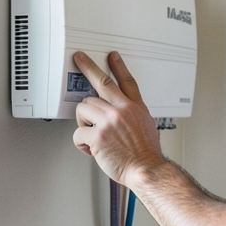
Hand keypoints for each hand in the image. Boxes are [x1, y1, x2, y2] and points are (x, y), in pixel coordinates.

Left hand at [71, 51, 165, 187]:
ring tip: (92, 134)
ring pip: (83, 108)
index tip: (112, 55)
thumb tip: (120, 113)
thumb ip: (133, 115)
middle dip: (87, 70)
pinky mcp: (97, 135)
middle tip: (79, 59)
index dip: (119, 66)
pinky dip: (81, 143)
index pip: (127, 81)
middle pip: (100, 84)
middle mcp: (123, 110)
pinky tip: (90, 149)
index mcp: (136, 108)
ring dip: (83, 121)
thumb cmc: (146, 154)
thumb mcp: (147, 126)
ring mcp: (109, 121)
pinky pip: (78, 132)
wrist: (146, 169)